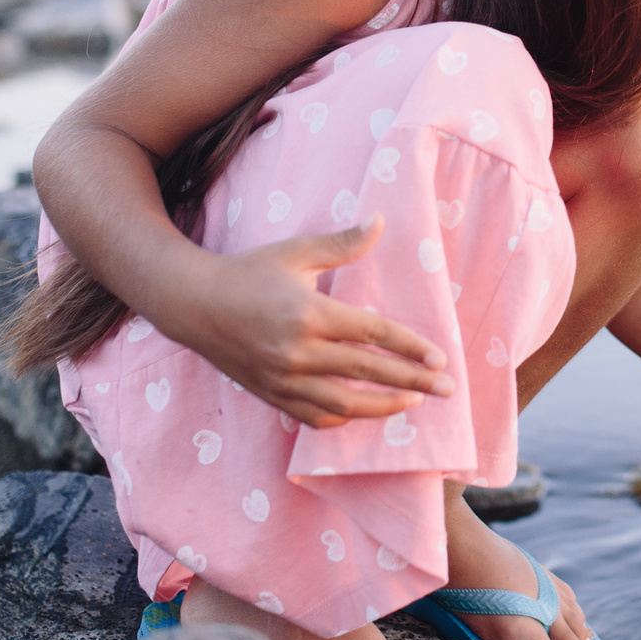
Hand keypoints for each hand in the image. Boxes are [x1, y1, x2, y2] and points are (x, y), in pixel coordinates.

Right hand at [163, 217, 454, 426]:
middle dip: (413, 381)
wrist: (193, 305)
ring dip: (383, 406)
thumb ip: (342, 243)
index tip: (439, 358)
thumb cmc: (249, 272)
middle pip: (367, 371)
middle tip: (447, 388)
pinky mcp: (271, 395)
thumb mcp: (295, 251)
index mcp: (309, 313)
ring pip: (344, 404)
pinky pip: (314, 417)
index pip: (373, 334)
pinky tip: (365, 410)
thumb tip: (380, 220)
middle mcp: (298, 352)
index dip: (411, 347)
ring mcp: (283, 379)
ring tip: (414, 401)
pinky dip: (343, 418)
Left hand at [439, 486, 595, 639]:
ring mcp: (543, 580)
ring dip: (574, 624)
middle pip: (575, 628)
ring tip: (576, 635)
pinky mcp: (529, 566)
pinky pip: (555, 587)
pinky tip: (556, 598)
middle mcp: (555, 598)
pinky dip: (562, 600)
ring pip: (568, 606)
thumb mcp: (516, 637)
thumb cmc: (488, 602)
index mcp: (555, 617)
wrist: (464, 552)